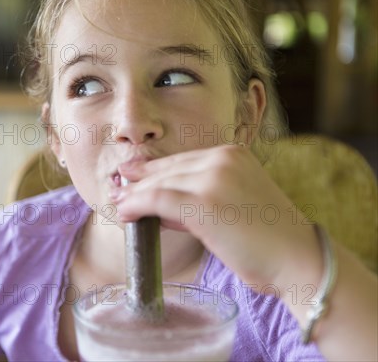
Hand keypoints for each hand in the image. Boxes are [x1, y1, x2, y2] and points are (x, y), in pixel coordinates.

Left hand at [110, 144, 322, 290]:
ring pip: (159, 183)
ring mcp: (213, 178)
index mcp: (233, 155)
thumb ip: (194, 201)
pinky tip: (125, 213)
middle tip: (117, 190)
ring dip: (133, 195)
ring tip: (117, 204)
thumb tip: (155, 206)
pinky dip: (137, 205)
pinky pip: (158, 199)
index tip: (133, 178)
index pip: (181, 161)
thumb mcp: (231, 207)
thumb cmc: (267, 240)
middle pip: (167, 169)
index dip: (153, 171)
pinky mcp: (204, 202)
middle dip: (138, 181)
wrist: (298, 260)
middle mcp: (222, 159)